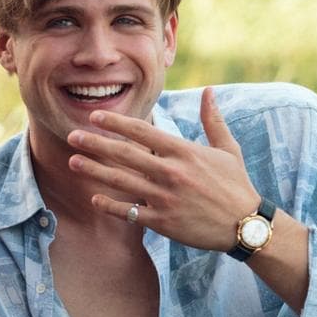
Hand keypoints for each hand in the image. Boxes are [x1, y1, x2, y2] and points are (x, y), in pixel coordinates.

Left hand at [67, 87, 258, 251]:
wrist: (245, 225)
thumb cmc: (236, 184)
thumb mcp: (227, 149)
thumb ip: (213, 119)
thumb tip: (210, 91)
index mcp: (184, 151)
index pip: (143, 131)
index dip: (116, 122)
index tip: (96, 116)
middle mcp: (171, 172)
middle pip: (125, 154)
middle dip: (95, 144)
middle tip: (72, 136)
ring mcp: (165, 198)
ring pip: (122, 182)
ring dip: (95, 171)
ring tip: (73, 162)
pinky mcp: (163, 222)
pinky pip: (130, 212)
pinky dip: (111, 205)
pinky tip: (94, 198)